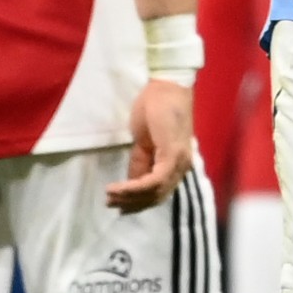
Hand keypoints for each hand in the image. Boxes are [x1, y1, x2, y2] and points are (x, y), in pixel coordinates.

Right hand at [107, 77, 196, 210]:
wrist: (165, 87)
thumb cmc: (155, 109)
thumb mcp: (144, 142)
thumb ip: (141, 163)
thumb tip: (132, 183)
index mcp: (177, 164)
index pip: (160, 193)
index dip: (138, 202)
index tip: (118, 205)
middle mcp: (182, 167)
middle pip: (157, 197)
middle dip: (132, 204)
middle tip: (110, 204)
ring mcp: (180, 162)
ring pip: (155, 192)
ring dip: (129, 197)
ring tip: (110, 196)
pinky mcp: (173, 156)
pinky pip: (153, 181)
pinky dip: (134, 188)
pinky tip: (118, 188)